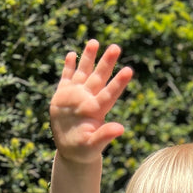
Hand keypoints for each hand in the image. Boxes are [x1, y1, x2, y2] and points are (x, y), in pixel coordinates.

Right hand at [49, 39, 132, 162]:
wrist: (72, 150)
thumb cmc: (84, 150)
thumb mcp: (93, 145)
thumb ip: (105, 136)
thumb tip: (120, 129)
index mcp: (96, 110)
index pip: (109, 93)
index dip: (118, 82)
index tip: (129, 70)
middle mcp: (88, 99)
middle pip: (99, 78)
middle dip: (106, 62)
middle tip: (116, 47)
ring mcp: (75, 95)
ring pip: (84, 72)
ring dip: (88, 57)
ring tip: (95, 42)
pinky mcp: (63, 95)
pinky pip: (66, 78)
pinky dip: (68, 66)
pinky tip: (72, 54)